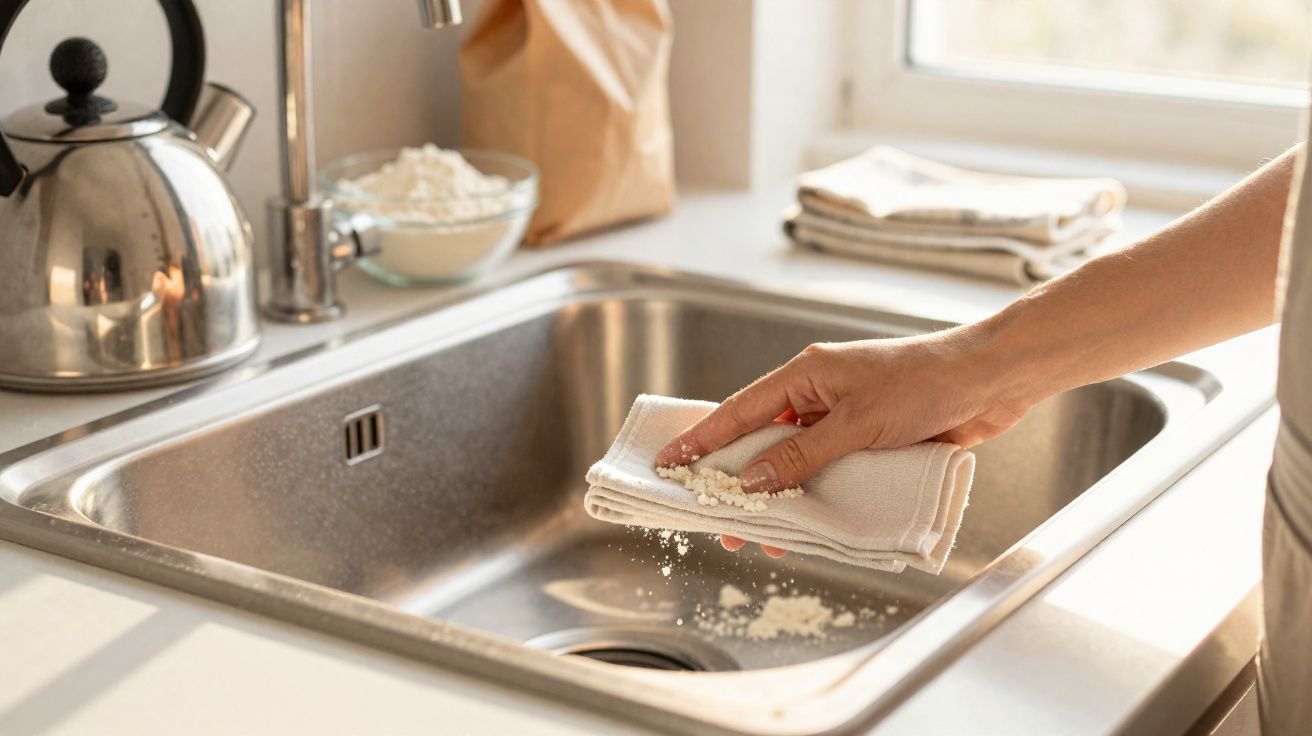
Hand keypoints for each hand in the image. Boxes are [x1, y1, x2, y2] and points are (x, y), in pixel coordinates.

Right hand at [654, 326, 1031, 556]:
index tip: (668, 463)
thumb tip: (753, 479)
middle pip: (763, 441)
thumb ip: (802, 453)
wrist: (991, 381)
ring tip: (763, 536)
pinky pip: (830, 473)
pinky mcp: (871, 441)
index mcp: (806, 374)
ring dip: (780, 497)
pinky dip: (817, 498)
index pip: (739, 410)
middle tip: (715, 517)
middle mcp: (820, 394)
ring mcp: (845, 419)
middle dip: (738, 481)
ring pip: (796, 463)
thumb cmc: (926, 383)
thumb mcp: (856, 422)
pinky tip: (808, 528)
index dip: (701, 439)